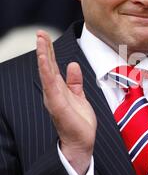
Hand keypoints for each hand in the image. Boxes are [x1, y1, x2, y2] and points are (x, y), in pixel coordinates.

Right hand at [37, 30, 96, 174]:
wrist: (81, 142)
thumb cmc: (79, 122)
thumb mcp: (79, 96)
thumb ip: (74, 82)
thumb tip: (73, 64)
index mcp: (58, 89)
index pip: (52, 66)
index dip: (49, 51)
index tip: (45, 36)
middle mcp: (53, 91)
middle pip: (47, 66)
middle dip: (44, 48)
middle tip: (39, 32)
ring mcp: (53, 97)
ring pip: (47, 72)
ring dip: (44, 55)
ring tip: (40, 40)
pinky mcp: (57, 103)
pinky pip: (51, 84)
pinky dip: (47, 70)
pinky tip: (45, 58)